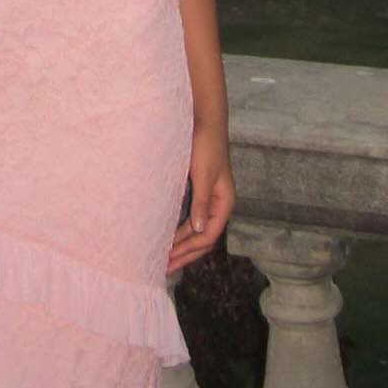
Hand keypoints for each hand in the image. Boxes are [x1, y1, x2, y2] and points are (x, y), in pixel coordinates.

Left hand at [166, 122, 234, 273]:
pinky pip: (193, 218)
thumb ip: (201, 203)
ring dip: (183, 244)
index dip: (189, 250)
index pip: (208, 236)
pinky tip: (169, 236)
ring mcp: (210, 198)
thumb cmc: (206, 145)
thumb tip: (200, 231)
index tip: (169, 258)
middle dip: (185, 253)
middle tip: (164, 267)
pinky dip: (182, 230)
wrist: (205, 120)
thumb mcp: (203, 175)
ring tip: (165, 257)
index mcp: (224, 202)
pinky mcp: (200, 191)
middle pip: (204, 237)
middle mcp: (219, 204)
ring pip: (198, 230)